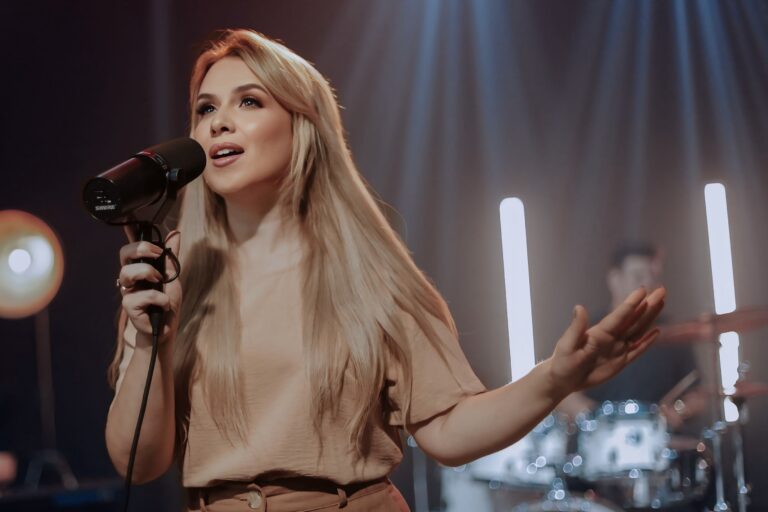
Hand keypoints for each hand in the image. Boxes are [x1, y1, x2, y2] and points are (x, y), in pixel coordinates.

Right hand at [118, 231, 181, 342]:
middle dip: (141, 248)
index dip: (128, 229)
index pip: (132, 245)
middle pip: (124, 253)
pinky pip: (143, 295)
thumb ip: (171, 256)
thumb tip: (176, 233)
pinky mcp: (128, 305)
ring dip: (148, 273)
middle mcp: (131, 276)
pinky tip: (164, 306)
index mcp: (141, 267)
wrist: (167, 326)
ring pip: (128, 272)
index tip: (129, 214)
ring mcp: (127, 290)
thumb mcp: (173, 276)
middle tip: (158, 254)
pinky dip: (160, 299)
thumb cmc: (167, 301)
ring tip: (160, 282)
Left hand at [547, 287, 665, 395]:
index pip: (620, 316)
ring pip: (638, 331)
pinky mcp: (620, 361)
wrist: (563, 379)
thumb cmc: (562, 361)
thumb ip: (576, 327)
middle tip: (662, 290)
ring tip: (661, 303)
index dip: (632, 303)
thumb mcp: (567, 344)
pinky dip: (647, 341)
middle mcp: (611, 337)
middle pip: (634, 319)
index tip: (643, 290)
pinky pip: (637, 350)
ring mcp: (617, 348)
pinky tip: (656, 332)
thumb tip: (579, 307)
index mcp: (600, 332)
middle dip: (648, 305)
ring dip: (650, 317)